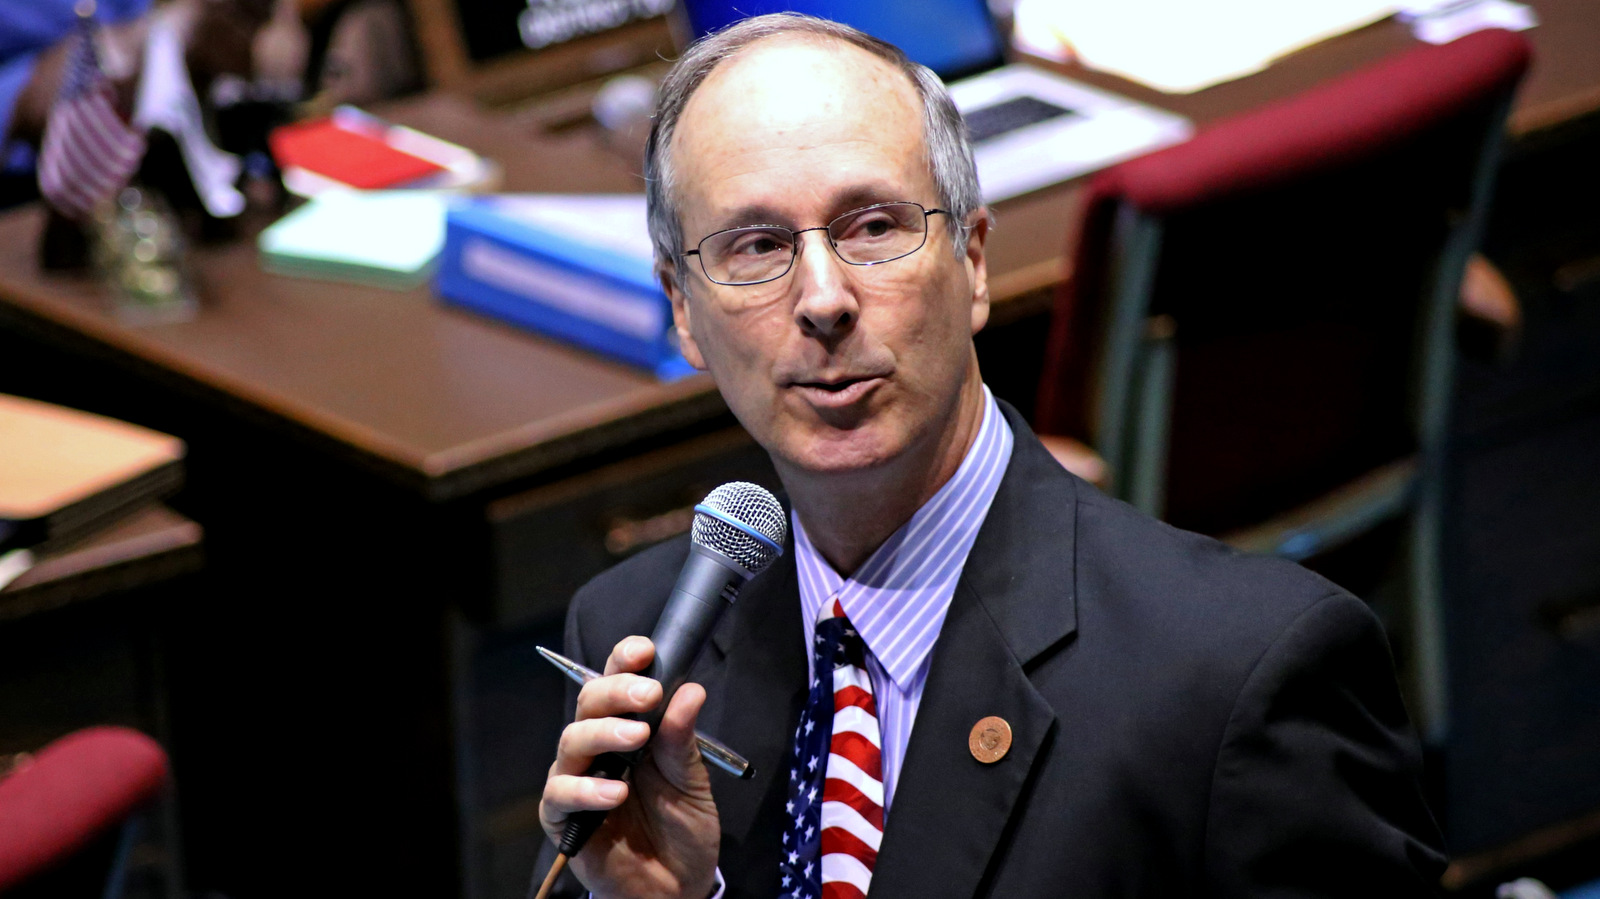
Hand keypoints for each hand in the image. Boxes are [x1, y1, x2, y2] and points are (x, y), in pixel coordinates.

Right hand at [539, 636, 718, 898]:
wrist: (678, 886)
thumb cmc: (681, 828)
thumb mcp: (692, 781)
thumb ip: (683, 739)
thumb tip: (690, 690)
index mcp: (629, 727)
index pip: (616, 682)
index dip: (624, 661)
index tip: (645, 651)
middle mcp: (598, 746)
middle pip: (589, 703)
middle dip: (617, 691)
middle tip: (648, 695)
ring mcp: (577, 779)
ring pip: (572, 740)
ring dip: (604, 733)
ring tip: (636, 737)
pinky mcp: (563, 817)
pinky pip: (561, 794)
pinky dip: (586, 789)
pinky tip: (616, 792)